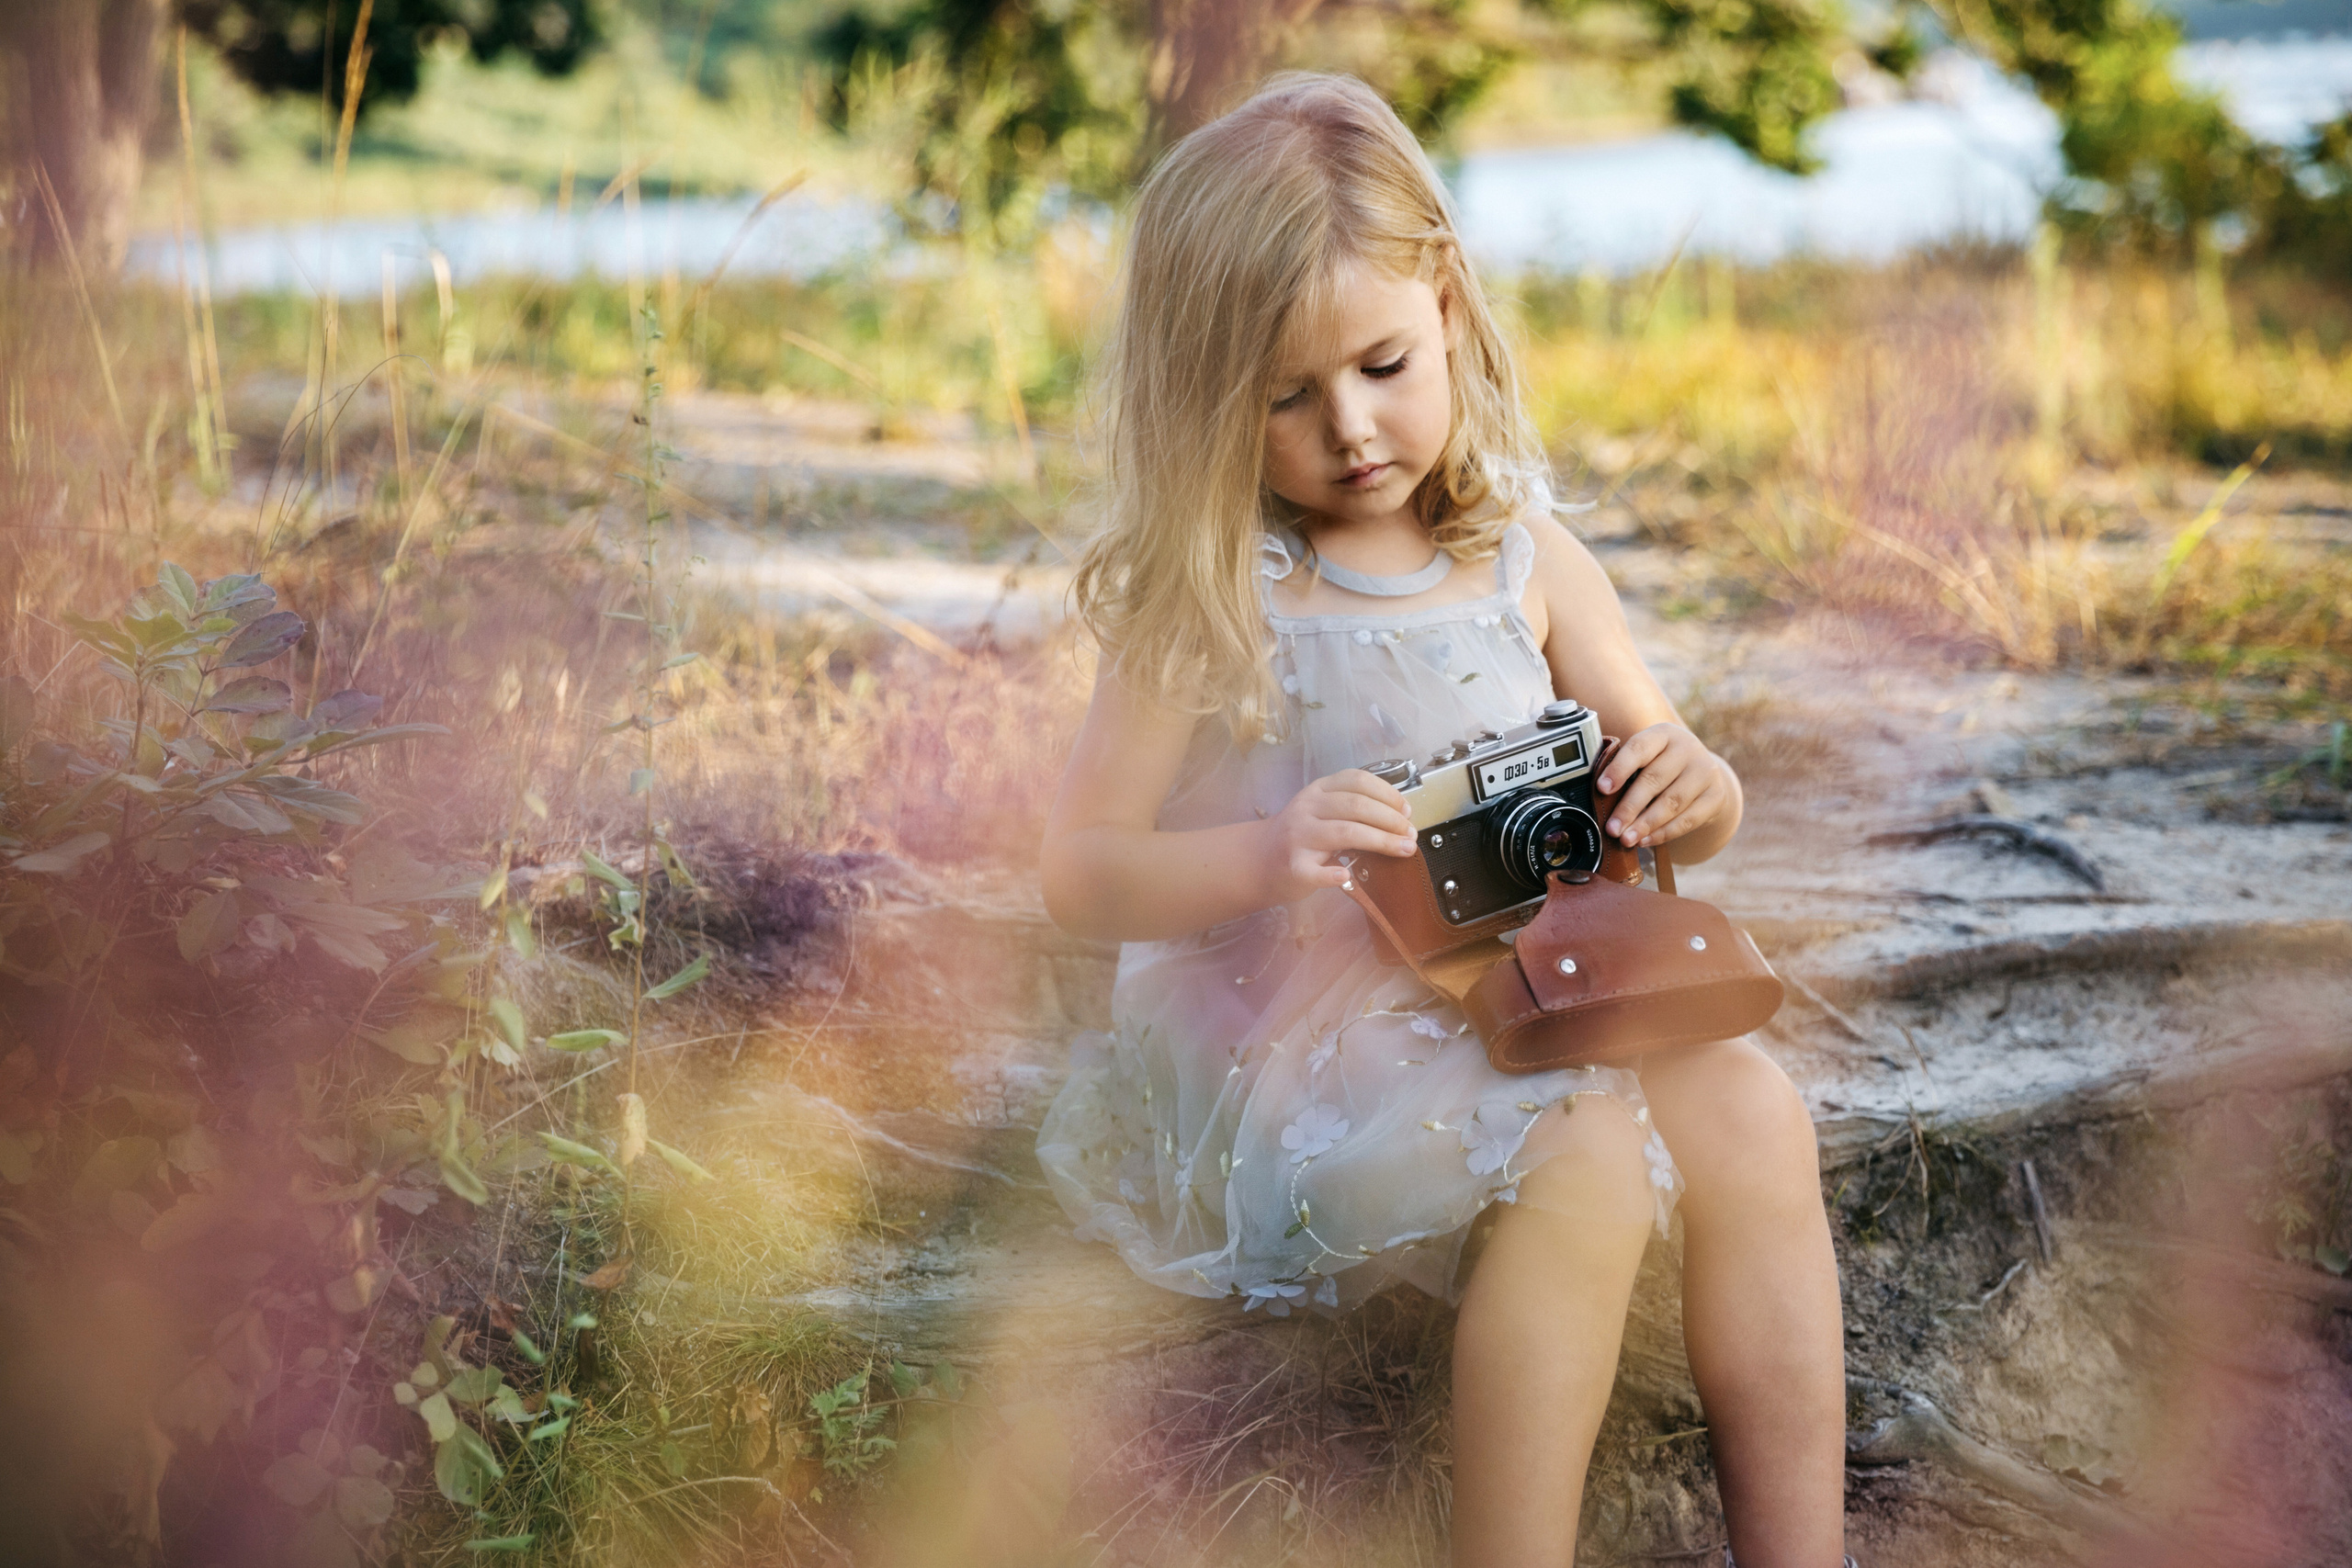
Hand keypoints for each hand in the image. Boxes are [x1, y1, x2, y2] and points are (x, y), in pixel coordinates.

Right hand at [1260, 768, 1417, 902]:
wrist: (1259, 860)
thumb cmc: (1302, 836)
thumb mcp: (1322, 811)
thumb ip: (1353, 810)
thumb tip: (1401, 819)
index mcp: (1318, 790)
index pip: (1357, 780)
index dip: (1387, 793)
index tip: (1407, 811)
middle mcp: (1306, 808)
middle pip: (1356, 807)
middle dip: (1391, 820)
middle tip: (1410, 835)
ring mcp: (1298, 837)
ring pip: (1345, 833)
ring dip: (1381, 842)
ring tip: (1403, 850)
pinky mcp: (1293, 866)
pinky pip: (1317, 871)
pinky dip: (1334, 875)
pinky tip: (1348, 877)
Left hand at [1597, 724, 1733, 847]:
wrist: (1702, 774)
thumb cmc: (1660, 766)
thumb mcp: (1646, 758)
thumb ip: (1624, 770)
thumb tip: (1597, 795)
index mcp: (1663, 734)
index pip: (1639, 748)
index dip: (1619, 768)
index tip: (1602, 788)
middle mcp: (1687, 748)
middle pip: (1654, 779)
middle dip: (1629, 807)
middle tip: (1612, 828)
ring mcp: (1705, 771)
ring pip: (1672, 802)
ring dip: (1646, 824)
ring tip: (1626, 840)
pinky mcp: (1716, 796)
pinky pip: (1688, 819)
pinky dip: (1664, 833)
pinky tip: (1645, 841)